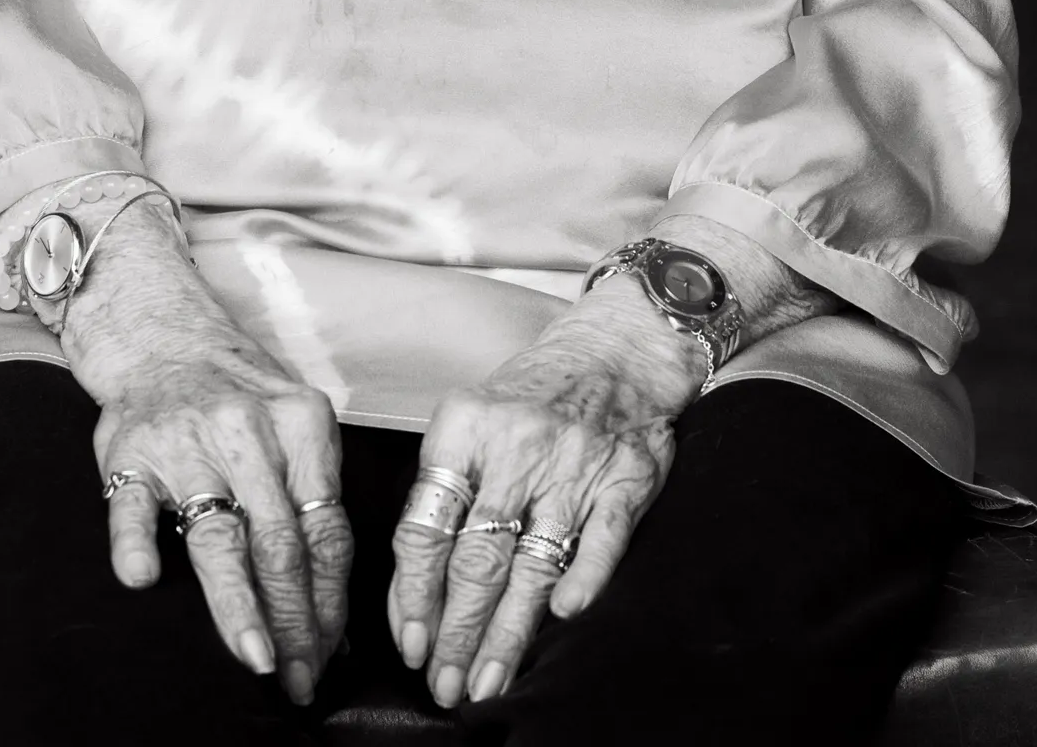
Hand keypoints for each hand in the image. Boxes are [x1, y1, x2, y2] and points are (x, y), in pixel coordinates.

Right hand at [61, 201, 351, 705]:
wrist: (164, 336)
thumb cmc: (241, 395)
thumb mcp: (297, 422)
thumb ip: (314, 493)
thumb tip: (334, 599)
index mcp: (302, 422)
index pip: (326, 528)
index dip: (332, 600)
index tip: (332, 653)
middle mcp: (247, 431)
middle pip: (281, 540)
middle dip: (296, 618)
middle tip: (300, 676)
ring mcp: (186, 442)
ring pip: (219, 532)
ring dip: (239, 601)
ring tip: (255, 655)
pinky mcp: (129, 453)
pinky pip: (130, 504)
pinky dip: (137, 541)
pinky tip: (142, 578)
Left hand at [388, 277, 703, 708]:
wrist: (614, 350)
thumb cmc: (529, 396)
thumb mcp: (468, 421)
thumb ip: (440, 495)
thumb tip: (412, 593)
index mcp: (464, 429)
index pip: (427, 525)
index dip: (414, 595)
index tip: (410, 645)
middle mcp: (517, 446)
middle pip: (477, 557)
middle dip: (456, 633)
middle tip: (444, 687)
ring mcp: (574, 463)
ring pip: (533, 561)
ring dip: (508, 632)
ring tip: (486, 682)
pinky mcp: (626, 477)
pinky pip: (604, 535)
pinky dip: (584, 575)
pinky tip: (564, 615)